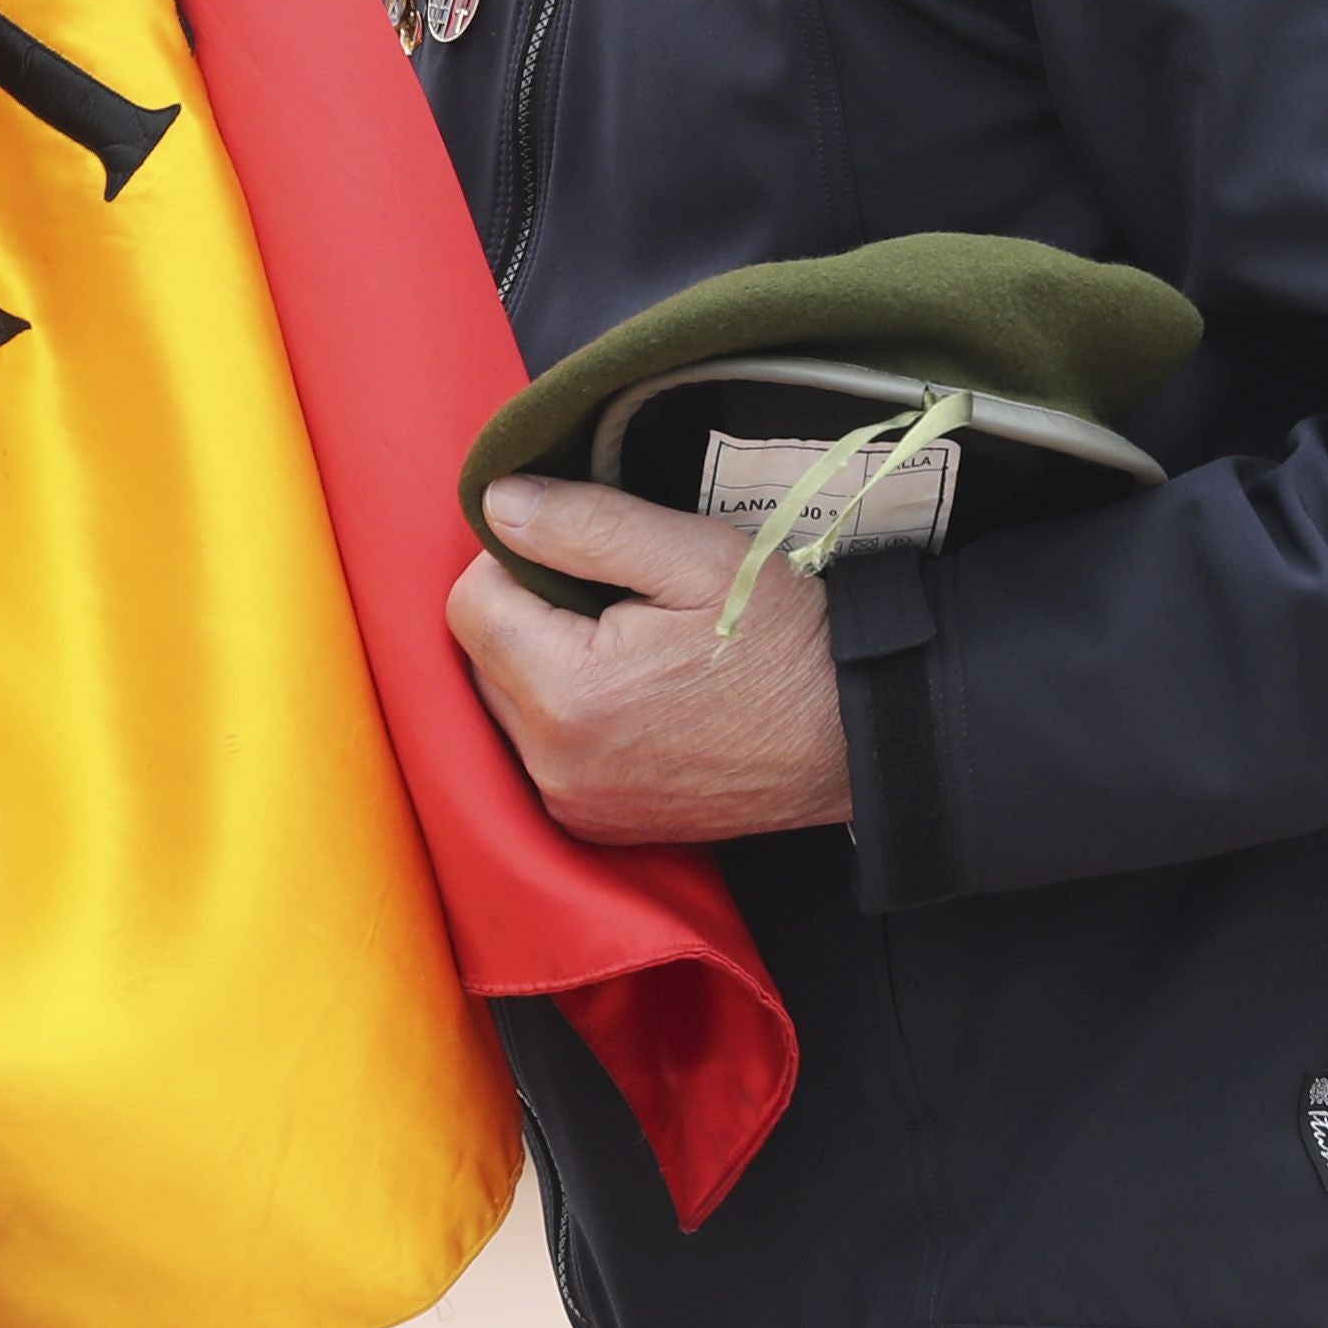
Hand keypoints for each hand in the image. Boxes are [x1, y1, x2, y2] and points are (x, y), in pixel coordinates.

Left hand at [446, 481, 854, 847]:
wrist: (857, 738)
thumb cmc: (785, 641)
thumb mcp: (695, 557)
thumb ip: (586, 525)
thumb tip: (496, 502)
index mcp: (569, 695)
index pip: (470, 606)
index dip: (511, 560)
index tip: (577, 549)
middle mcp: (555, 766)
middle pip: (482, 658)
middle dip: (526, 614)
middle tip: (611, 594)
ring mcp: (574, 805)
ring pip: (508, 705)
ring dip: (542, 664)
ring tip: (628, 643)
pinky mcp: (596, 825)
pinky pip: (542, 751)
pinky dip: (566, 715)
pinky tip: (633, 693)